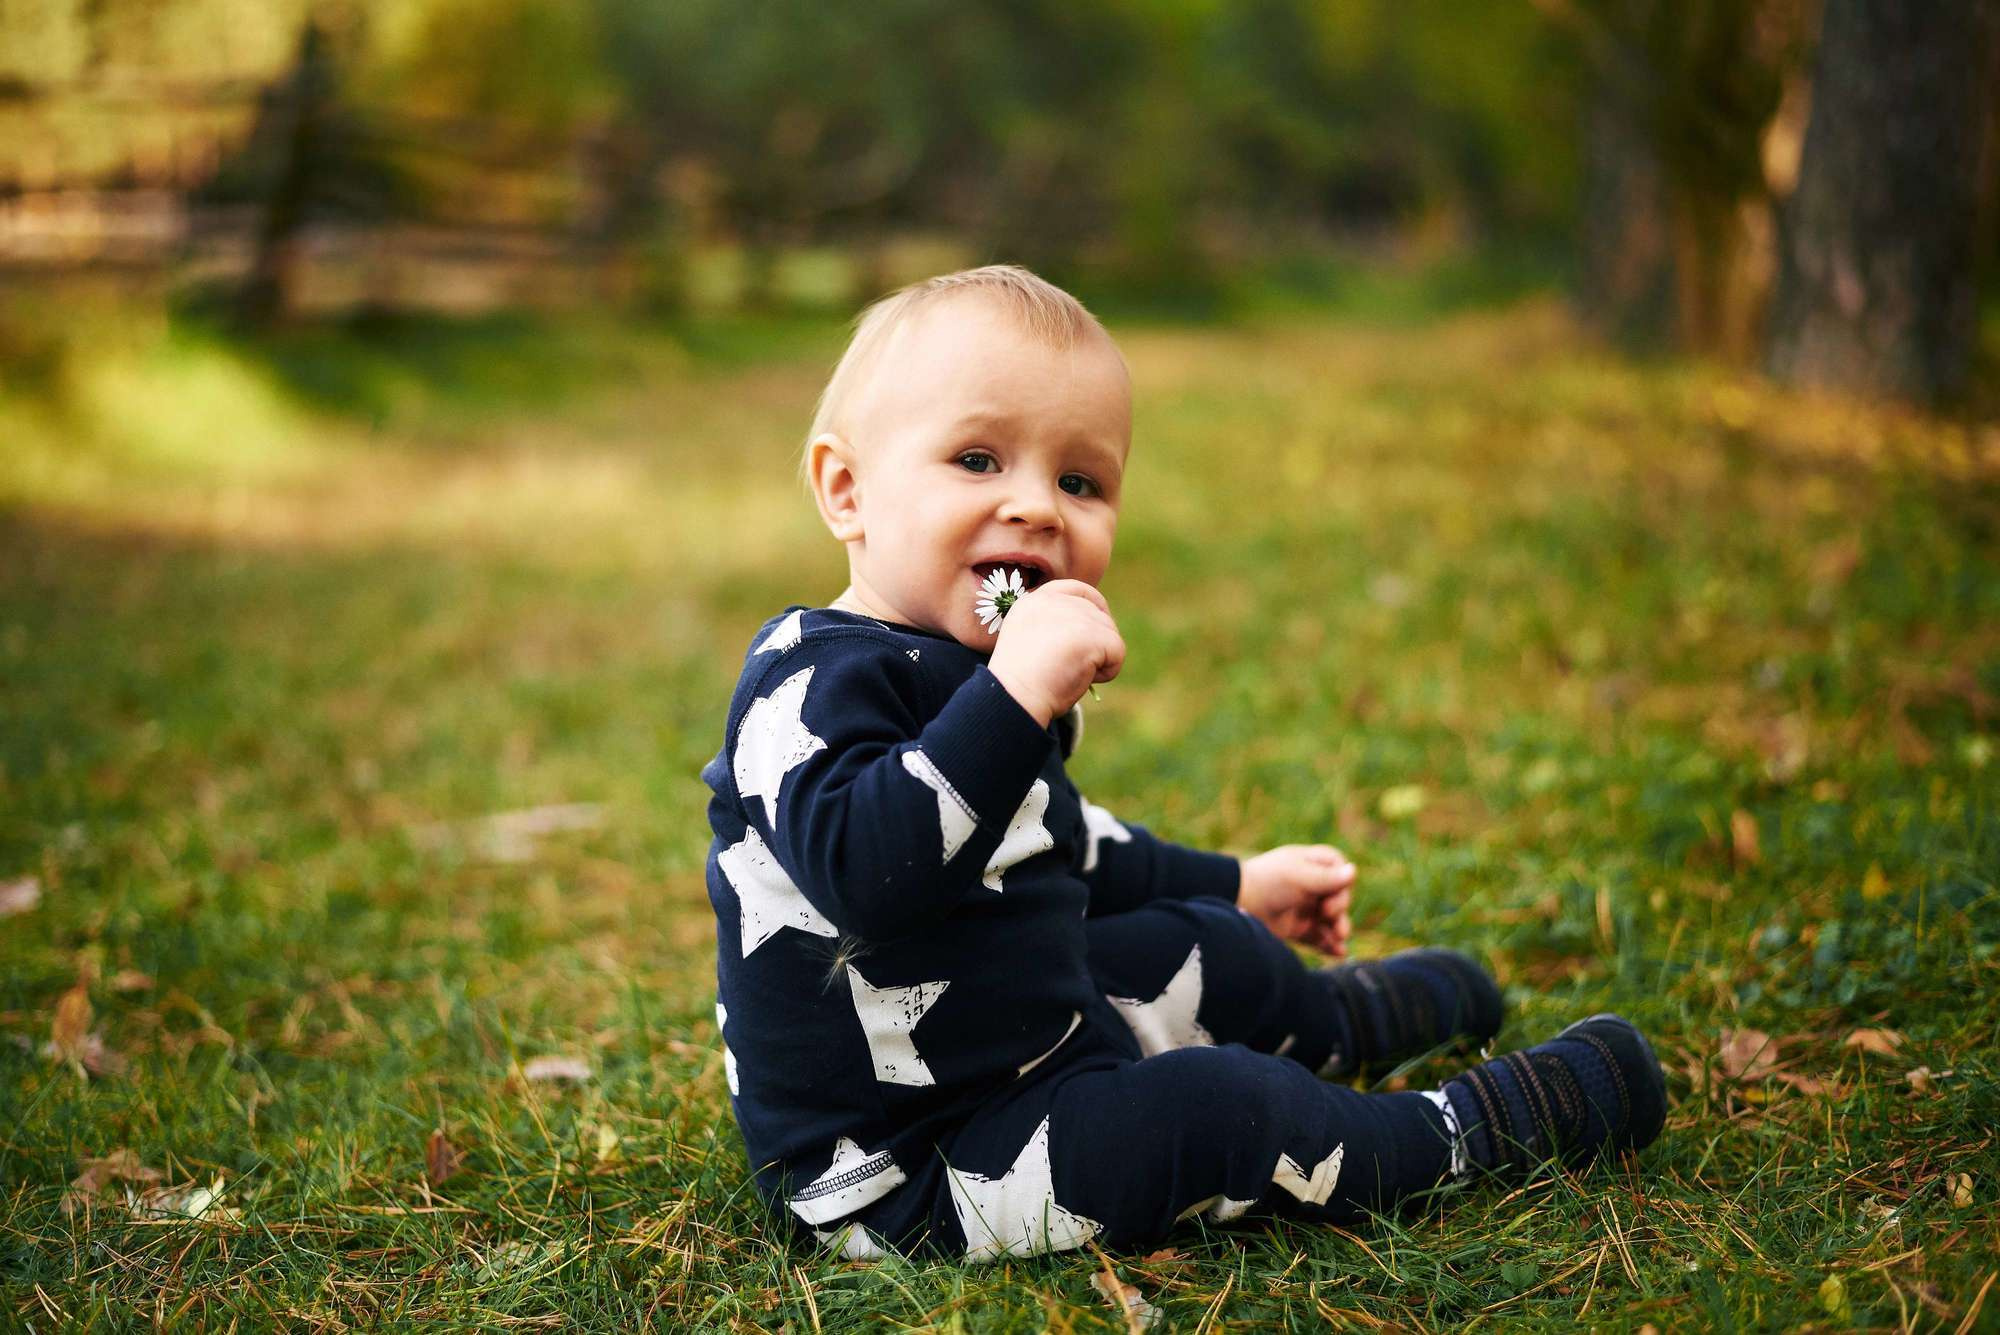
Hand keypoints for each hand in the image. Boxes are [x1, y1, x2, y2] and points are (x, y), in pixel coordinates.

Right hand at [987, 580, 1124, 725]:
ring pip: (1110, 633)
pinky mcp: (1091, 633)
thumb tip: (1090, 628)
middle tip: (1073, 666)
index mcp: (1034, 601)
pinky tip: (1084, 679)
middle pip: (1098, 614)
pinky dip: (1108, 672)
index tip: (1095, 630)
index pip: (1076, 589)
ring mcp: (1074, 614)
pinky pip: (1118, 651)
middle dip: (1096, 642)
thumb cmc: (1022, 682)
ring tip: (1072, 674)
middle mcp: (1054, 600)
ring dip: (1100, 659)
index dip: (1094, 607)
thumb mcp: (1031, 640)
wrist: (1016, 698)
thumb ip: (1055, 626)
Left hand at [1238, 845, 1353, 955]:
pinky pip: (1320, 939)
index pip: (1340, 871)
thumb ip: (1326, 878)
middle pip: (1340, 898)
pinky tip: (1338, 952)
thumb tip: (1353, 871)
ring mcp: (1306, 908)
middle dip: (1340, 908)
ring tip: (1340, 937)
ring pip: (1333, 921)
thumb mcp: (1299, 876)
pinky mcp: (1299, 929)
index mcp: (1313, 865)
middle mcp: (1312, 886)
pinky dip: (1330, 945)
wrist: (1238, 903)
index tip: (1334, 892)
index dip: (1343, 884)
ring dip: (1339, 929)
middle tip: (1328, 915)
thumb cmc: (1268, 881)